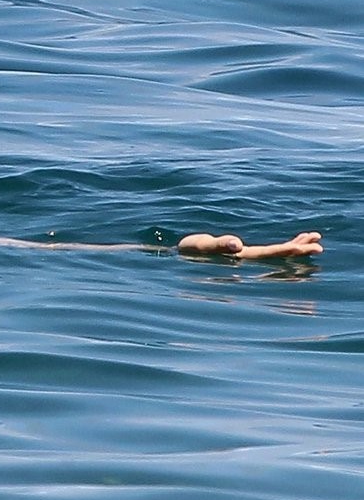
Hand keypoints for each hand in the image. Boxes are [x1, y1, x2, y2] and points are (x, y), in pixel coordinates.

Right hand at [178, 231, 320, 260]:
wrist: (180, 258)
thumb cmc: (189, 252)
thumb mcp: (199, 247)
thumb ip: (218, 245)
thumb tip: (237, 245)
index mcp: (240, 258)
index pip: (271, 254)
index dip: (291, 251)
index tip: (309, 247)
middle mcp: (248, 261)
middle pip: (279, 256)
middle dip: (299, 250)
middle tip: (319, 246)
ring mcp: (247, 259)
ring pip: (277, 253)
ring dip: (296, 246)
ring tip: (314, 239)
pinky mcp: (245, 255)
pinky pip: (270, 250)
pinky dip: (284, 245)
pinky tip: (296, 240)